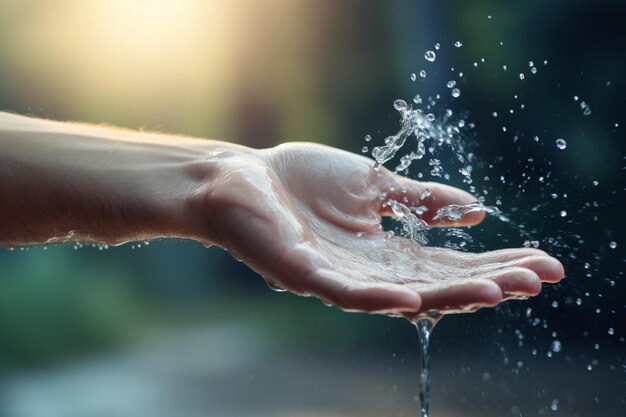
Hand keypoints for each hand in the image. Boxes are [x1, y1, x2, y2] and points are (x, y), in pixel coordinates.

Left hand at [206, 142, 563, 315]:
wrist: (242, 177)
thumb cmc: (302, 181)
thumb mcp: (374, 185)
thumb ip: (420, 200)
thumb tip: (477, 213)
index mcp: (385, 248)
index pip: (449, 261)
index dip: (493, 262)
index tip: (540, 262)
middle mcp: (368, 270)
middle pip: (436, 281)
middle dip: (487, 281)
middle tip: (538, 280)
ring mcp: (337, 276)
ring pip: (400, 293)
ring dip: (448, 293)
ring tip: (494, 290)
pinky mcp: (304, 273)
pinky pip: (345, 292)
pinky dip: (379, 297)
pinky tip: (413, 297)